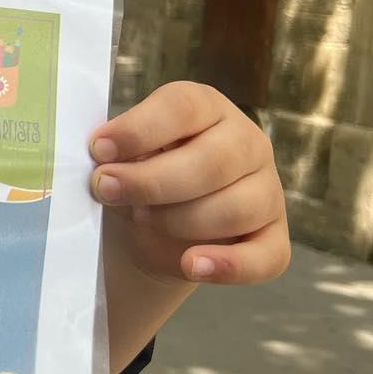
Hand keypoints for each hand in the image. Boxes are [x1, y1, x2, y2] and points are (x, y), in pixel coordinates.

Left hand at [90, 81, 289, 286]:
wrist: (149, 228)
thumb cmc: (136, 176)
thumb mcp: (122, 157)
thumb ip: (116, 154)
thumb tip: (102, 161)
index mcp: (207, 108)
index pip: (183, 107)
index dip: (139, 129)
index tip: (98, 149)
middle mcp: (246, 142)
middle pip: (212, 161)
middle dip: (151, 182)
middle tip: (106, 190)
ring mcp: (266, 190)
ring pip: (235, 209)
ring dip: (178, 220)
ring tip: (141, 219)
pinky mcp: (273, 238)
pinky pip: (266, 257)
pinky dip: (229, 266)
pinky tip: (192, 265)